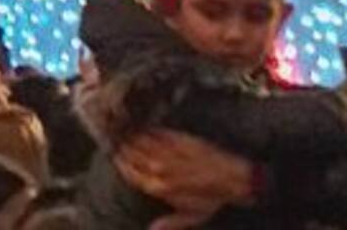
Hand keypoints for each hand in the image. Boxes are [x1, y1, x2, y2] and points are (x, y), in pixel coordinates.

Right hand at [115, 130, 253, 217]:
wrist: (232, 177)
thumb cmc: (212, 199)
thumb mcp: (190, 217)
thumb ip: (168, 224)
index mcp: (159, 188)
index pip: (132, 174)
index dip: (121, 164)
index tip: (114, 156)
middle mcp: (160, 168)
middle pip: (133, 155)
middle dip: (122, 147)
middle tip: (114, 139)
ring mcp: (170, 152)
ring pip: (143, 142)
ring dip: (131, 136)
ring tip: (124, 130)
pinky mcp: (180, 139)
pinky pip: (158, 133)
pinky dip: (148, 129)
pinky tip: (143, 126)